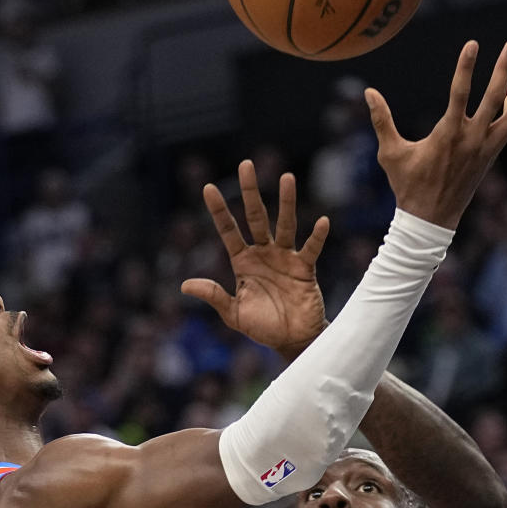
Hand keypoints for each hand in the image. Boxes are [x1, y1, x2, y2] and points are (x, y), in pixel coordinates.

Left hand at [183, 161, 328, 358]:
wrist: (291, 341)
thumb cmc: (262, 327)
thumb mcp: (233, 313)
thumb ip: (214, 296)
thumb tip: (184, 286)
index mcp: (242, 262)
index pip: (228, 230)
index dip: (218, 210)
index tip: (208, 188)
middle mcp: (263, 254)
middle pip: (256, 217)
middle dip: (250, 192)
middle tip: (246, 165)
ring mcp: (285, 258)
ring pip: (285, 225)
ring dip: (285, 202)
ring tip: (286, 178)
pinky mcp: (304, 269)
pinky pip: (310, 249)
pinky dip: (316, 237)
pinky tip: (322, 222)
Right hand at [365, 39, 506, 229]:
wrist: (430, 219)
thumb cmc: (408, 185)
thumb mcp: (390, 153)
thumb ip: (381, 120)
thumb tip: (368, 92)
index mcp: (447, 134)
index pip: (460, 93)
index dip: (466, 67)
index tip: (472, 44)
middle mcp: (471, 139)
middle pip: (495, 96)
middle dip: (504, 68)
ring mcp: (485, 148)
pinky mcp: (490, 156)